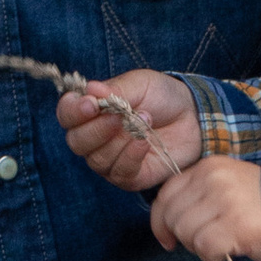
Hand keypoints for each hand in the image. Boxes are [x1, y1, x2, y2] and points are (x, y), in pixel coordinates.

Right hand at [58, 68, 200, 188]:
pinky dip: (130, 157)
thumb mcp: (140, 84)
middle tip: (120, 116)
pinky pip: (118, 173)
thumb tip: (90, 89)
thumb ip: (115, 89)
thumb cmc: (163, 97)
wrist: (194, 117)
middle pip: (76, 142)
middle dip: (97, 129)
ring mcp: (110, 159)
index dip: (73, 111)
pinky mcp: (129, 176)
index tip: (90, 104)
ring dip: (120, 141)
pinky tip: (145, 143)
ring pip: (97, 160)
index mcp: (91, 111)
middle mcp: (95, 138)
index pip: (66, 115)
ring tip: (145, 121)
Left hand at [148, 156, 260, 260]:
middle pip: (172, 216)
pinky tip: (231, 250)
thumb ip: (199, 195)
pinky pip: (204, 247)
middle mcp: (214, 179)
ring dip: (201, 247)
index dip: (160, 220)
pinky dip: (213, 256)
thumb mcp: (228, 186)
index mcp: (210, 167)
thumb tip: (167, 222)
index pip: (166, 193)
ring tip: (224, 243)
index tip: (167, 238)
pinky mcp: (235, 224)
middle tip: (205, 242)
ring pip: (186, 233)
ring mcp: (224, 200)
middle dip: (183, 236)